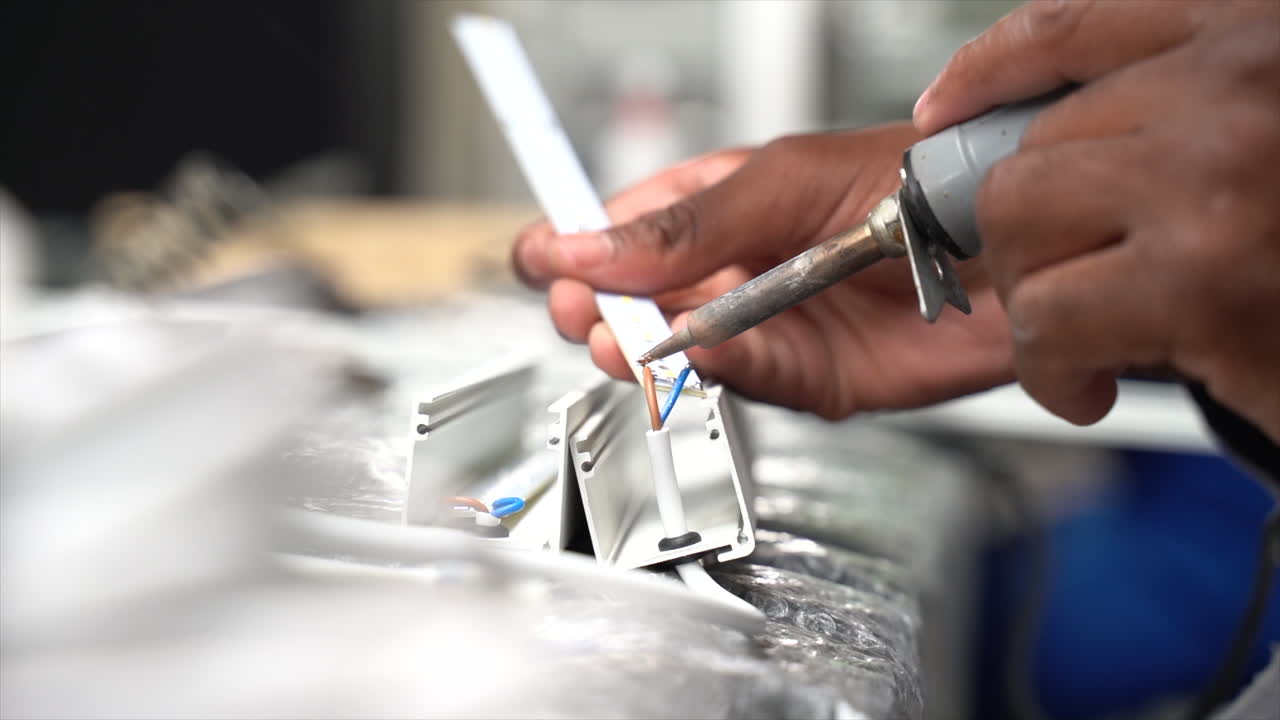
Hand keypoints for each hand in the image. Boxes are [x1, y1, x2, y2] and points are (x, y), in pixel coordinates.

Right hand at [513, 124, 1013, 418]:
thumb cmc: (914, 181)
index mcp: (721, 207)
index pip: (625, 228)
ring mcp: (768, 326)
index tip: (541, 258)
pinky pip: (749, 379)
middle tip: (582, 309)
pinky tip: (701, 353)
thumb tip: (599, 244)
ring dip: (648, 346)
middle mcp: (738, 270)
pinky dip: (722, 371)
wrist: (1010, 248)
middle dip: (600, 305)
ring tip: (622, 337)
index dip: (576, 245)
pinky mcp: (808, 379)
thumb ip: (691, 222)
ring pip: (683, 349)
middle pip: (640, 299)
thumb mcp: (785, 180)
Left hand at [916, 0, 1279, 438]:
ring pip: (1022, 224)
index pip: (1078, 24)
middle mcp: (1242, 86)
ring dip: (1036, 300)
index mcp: (1262, 32)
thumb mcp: (1262, 139)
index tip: (941, 112)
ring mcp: (1223, 178)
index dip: (990, 69)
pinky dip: (1050, 370)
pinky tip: (1091, 386)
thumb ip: (1175, 117)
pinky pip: (1049, 321)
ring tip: (1086, 340)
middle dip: (1027, 235)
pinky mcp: (1207, 286)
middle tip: (1065, 286)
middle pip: (1035, 145)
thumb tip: (1028, 140)